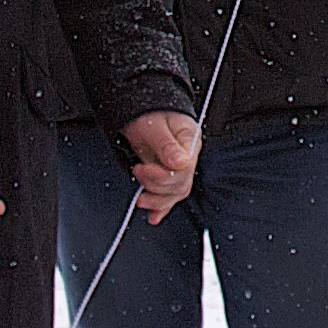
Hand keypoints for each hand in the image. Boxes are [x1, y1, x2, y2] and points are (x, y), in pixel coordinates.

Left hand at [124, 111, 198, 225]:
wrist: (140, 112)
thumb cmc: (148, 113)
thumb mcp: (154, 125)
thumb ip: (167, 144)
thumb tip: (179, 162)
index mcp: (190, 140)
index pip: (185, 168)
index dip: (162, 175)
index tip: (141, 170)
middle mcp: (187, 156)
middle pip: (180, 184)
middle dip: (156, 186)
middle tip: (137, 173)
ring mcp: (179, 168)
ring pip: (175, 194)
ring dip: (157, 200)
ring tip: (140, 198)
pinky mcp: (168, 176)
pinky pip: (169, 196)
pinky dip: (161, 207)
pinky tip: (154, 215)